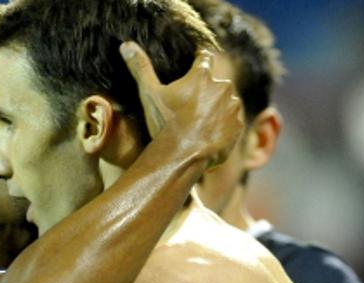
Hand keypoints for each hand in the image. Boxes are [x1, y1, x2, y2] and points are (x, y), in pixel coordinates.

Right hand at [120, 43, 242, 166]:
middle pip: (216, 84)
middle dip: (207, 93)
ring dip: (217, 110)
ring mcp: (232, 107)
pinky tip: (207, 137)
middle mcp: (222, 87)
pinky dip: (223, 128)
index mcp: (202, 76)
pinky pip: (232, 124)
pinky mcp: (237, 127)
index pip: (204, 58)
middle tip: (191, 108)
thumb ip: (141, 68)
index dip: (199, 61)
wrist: (182, 156)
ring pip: (226, 103)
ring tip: (199, 126)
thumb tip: (126, 46)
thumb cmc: (165, 123)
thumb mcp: (150, 94)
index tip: (195, 64)